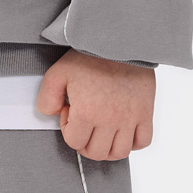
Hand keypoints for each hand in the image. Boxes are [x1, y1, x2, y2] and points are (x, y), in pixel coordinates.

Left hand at [36, 49, 154, 159]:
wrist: (118, 40)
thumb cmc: (88, 55)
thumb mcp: (58, 72)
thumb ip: (47, 97)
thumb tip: (51, 114)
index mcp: (87, 113)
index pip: (74, 142)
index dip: (68, 128)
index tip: (71, 110)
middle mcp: (110, 121)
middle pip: (97, 153)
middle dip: (85, 141)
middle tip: (83, 122)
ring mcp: (130, 119)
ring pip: (119, 153)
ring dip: (107, 147)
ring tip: (100, 128)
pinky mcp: (145, 113)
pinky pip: (143, 142)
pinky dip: (132, 142)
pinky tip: (121, 128)